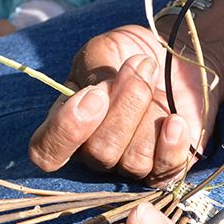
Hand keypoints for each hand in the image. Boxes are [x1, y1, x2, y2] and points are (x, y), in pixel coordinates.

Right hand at [29, 25, 223, 184]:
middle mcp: (94, 153)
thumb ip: (94, 69)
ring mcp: (129, 165)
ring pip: (133, 162)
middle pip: (98, 153)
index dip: (67, 131)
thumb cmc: (132, 54)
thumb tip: (99, 94)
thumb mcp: (104, 49)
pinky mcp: (165, 169)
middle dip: (124, 107)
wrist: (175, 56)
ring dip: (150, 114)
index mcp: (66, 125)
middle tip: (139, 66)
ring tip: (156, 78)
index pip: (46, 153)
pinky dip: (172, 145)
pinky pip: (166, 174)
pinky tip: (177, 120)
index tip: (95, 94)